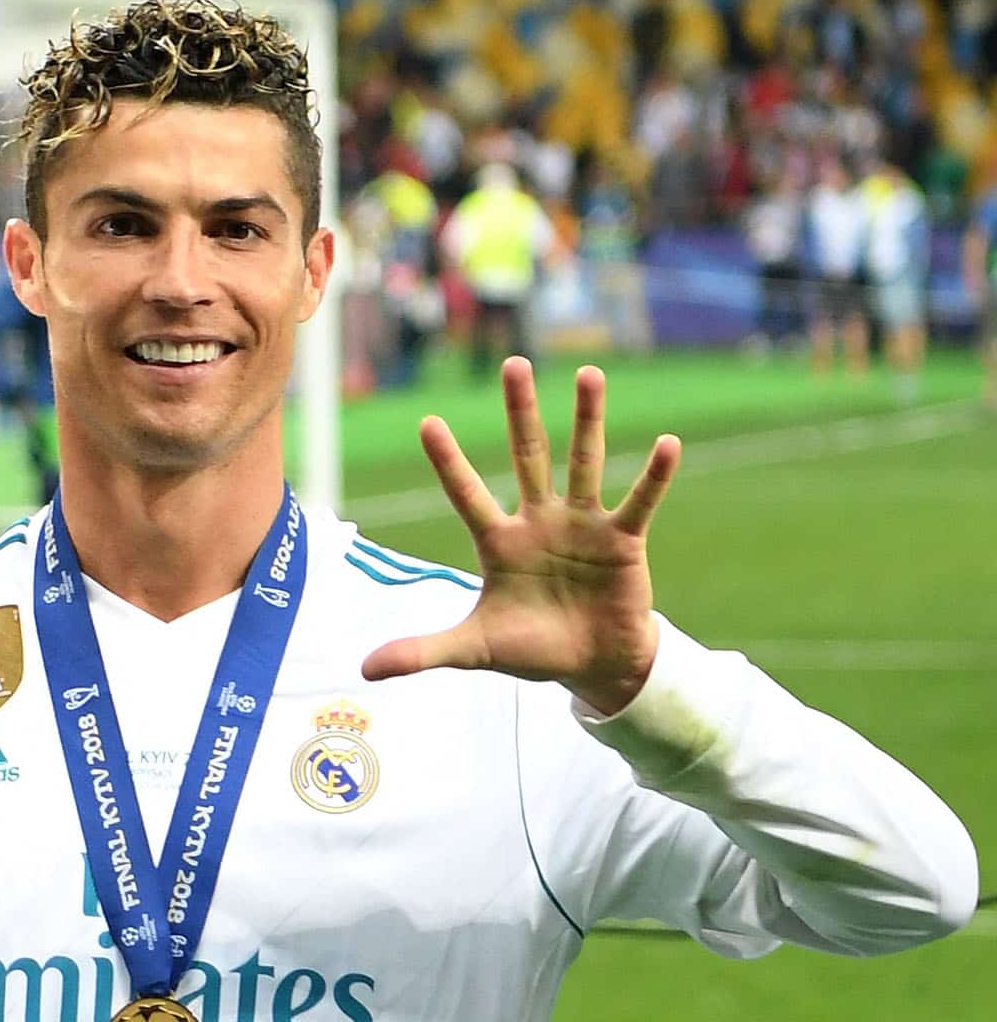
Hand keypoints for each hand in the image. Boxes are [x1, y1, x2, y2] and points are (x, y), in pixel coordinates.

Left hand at [362, 358, 680, 714]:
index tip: (426, 421)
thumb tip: (364, 670)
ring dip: (588, 420)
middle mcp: (540, 521)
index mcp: (499, 541)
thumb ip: (423, 652)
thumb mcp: (474, 649)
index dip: (448, 462)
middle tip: (513, 364)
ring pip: (584, 461)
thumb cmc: (531, 649)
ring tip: (589, 375)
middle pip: (527, 456)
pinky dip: (655, 476)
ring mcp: (582, 525)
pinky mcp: (623, 540)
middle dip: (519, 413)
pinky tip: (670, 443)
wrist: (591, 667)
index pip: (467, 493)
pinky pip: (639, 501)